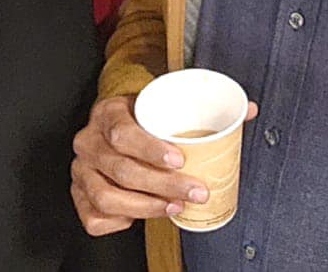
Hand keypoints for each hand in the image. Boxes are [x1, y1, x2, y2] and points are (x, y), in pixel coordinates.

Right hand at [69, 95, 257, 235]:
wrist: (113, 123)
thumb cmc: (141, 117)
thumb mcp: (165, 104)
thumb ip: (206, 107)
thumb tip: (248, 110)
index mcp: (108, 114)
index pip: (122, 133)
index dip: (151, 149)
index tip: (180, 159)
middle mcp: (89, 142)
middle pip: (122, 171)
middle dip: (164, 186)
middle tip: (196, 191)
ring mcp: (81, 171)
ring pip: (108, 198)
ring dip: (146, 207)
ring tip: (175, 206)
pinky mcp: (79, 194)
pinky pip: (94, 218)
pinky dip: (119, 222)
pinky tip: (141, 215)